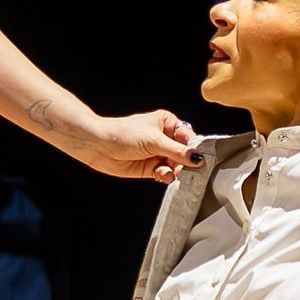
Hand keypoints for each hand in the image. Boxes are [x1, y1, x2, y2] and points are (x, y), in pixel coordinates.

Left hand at [65, 109, 200, 182]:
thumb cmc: (123, 134)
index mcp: (167, 123)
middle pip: (184, 153)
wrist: (98, 146)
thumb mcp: (155, 140)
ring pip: (176, 165)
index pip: (189, 136)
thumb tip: (198, 158)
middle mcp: (163, 138)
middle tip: (187, 169)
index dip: (195, 148)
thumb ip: (178, 151)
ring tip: (171, 171)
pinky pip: (165, 174)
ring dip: (175, 170)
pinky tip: (163, 176)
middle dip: (185, 162)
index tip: (201, 158)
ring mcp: (157, 154)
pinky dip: (166, 176)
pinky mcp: (150, 168)